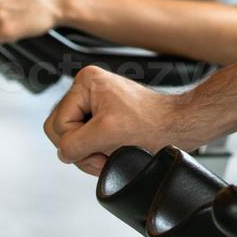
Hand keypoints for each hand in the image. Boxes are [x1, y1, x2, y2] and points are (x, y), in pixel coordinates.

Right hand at [45, 66, 196, 175]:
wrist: (178, 126)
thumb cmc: (153, 123)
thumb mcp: (105, 135)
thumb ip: (74, 144)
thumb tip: (63, 153)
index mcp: (86, 82)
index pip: (58, 124)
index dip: (77, 143)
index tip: (101, 147)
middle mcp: (89, 89)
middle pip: (61, 132)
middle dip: (82, 149)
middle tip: (105, 153)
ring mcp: (96, 104)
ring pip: (73, 139)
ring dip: (91, 153)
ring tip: (112, 152)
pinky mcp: (105, 117)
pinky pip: (87, 141)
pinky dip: (98, 152)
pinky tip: (114, 151)